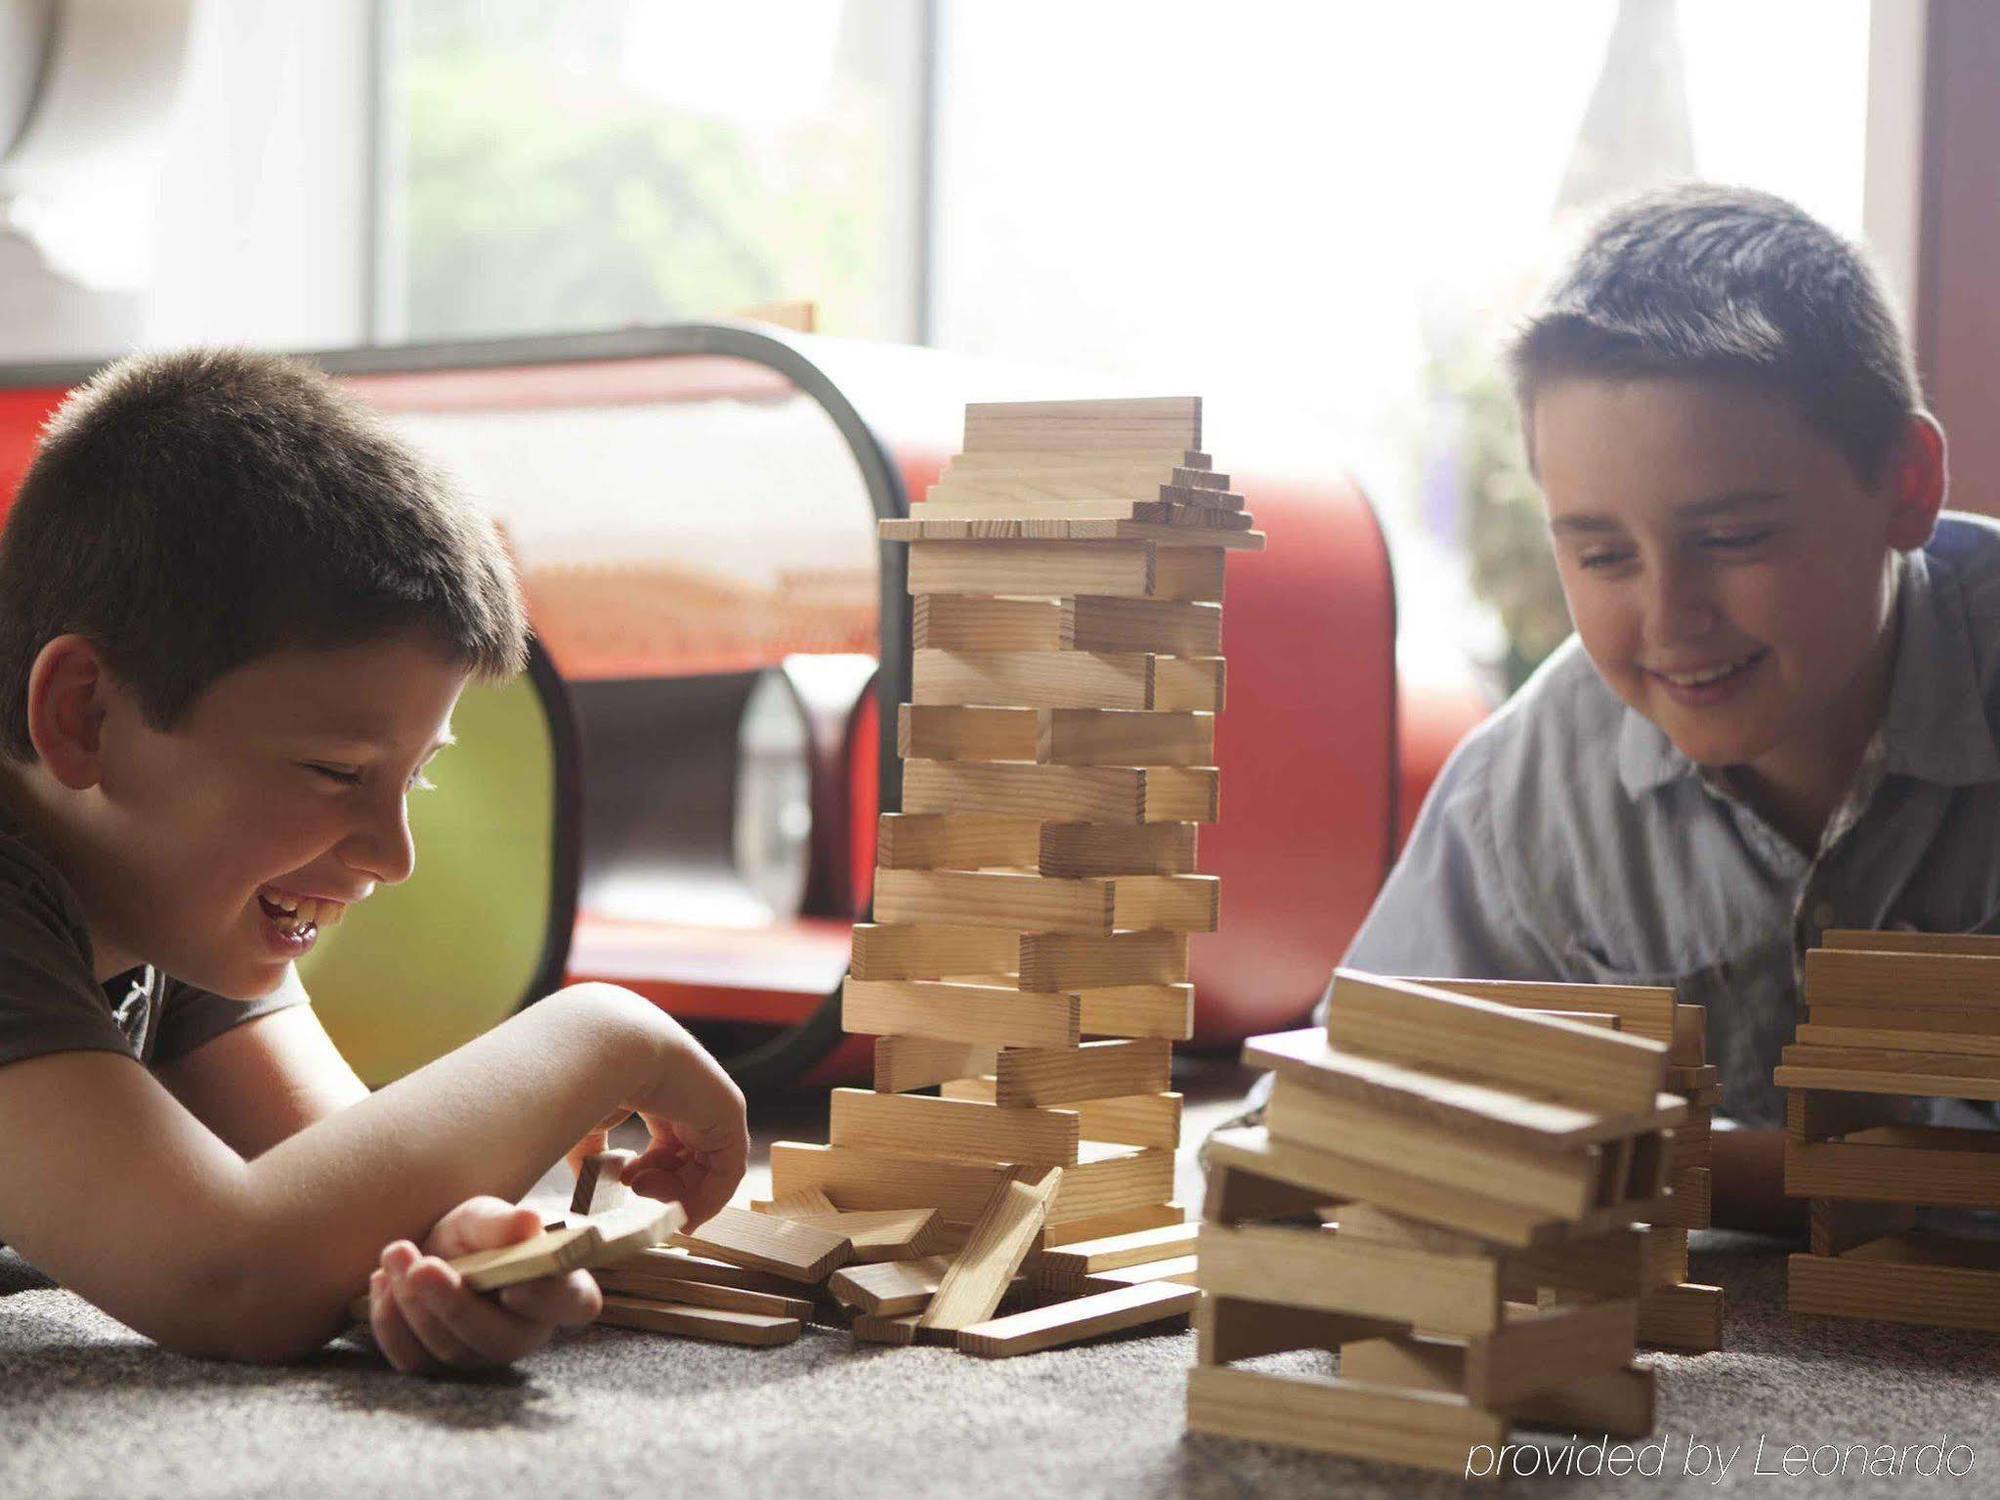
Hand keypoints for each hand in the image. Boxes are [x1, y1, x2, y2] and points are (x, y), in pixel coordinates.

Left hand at [366, 1195, 601, 1374]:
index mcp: (558, 1290)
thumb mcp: (485, 1217)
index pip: (574, 1304)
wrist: (430, 1252)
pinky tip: (382, 1281)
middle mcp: (526, 1333)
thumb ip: (502, 1223)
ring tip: (396, 1253)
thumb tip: (529, 1223)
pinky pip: (412, 1359)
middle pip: (502, 1340)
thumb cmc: (473, 1236)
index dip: (547, 1302)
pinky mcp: (438, 1368)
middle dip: (456, 1306)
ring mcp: (481, 1357)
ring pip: (451, 1349)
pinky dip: (390, 1321)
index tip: (513, 1288)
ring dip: (415, 1302)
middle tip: (423, 1267)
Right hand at [564, 1021, 747, 1230]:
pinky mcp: (729, 1113)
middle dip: (664, 1185)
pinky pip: (728, 1169)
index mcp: (662, 1091)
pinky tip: (683, 1216)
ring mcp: (713, 1103)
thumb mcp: (590, 1122)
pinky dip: (709, 1199)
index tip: (627, 1190)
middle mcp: (693, 1097)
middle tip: (635, 1193)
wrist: (606, 1044)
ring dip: (679, 1195)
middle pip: (691, 1159)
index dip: (652, 1173)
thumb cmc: (588, 1076)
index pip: (670, 1142)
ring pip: (710, 1168)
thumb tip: (595, 1185)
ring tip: (644, 1192)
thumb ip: (595, 1154)